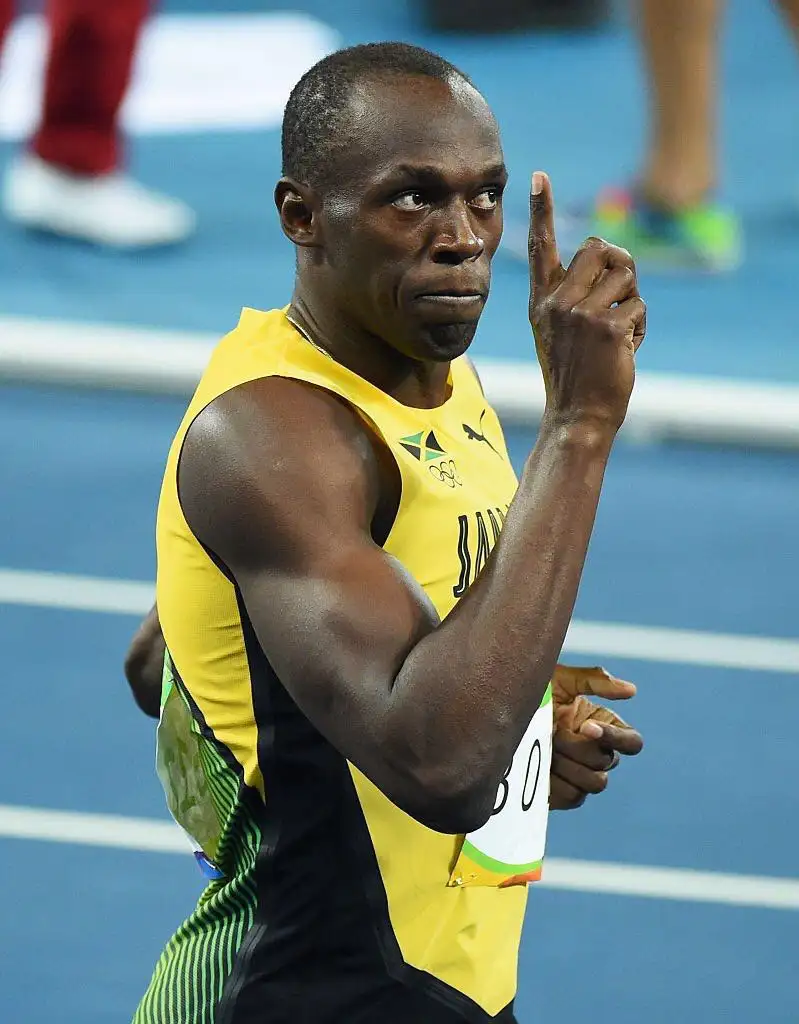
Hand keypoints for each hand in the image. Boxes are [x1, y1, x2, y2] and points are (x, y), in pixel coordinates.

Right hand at [528, 172, 646, 432]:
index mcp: (542, 302)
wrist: (577, 416)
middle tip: (616, 302)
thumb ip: (578, 294)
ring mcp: (580, 314)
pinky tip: (623, 353)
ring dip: (632, 301)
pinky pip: (640, 307)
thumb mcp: (564, 331)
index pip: (542, 246)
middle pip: (600, 247)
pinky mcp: (607, 327)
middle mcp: (556, 302)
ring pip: (626, 275)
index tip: (538, 177)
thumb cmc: (575, 375)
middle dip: (619, 268)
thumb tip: (615, 253)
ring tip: (617, 335)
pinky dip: (640, 330)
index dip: (541, 210)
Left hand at [549, 664, 643, 809]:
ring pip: (595, 783)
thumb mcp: (561, 680)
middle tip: (552, 732)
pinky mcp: (564, 794)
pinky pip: (573, 797)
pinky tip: (541, 765)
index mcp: (604, 727)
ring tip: (546, 747)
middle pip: (607, 763)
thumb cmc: (535, 694)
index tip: (585, 726)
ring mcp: (582, 776)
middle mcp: (598, 753)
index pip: (632, 742)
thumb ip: (594, 680)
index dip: (614, 737)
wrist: (499, 717)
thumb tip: (631, 690)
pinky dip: (556, 782)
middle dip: (577, 747)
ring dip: (567, 764)